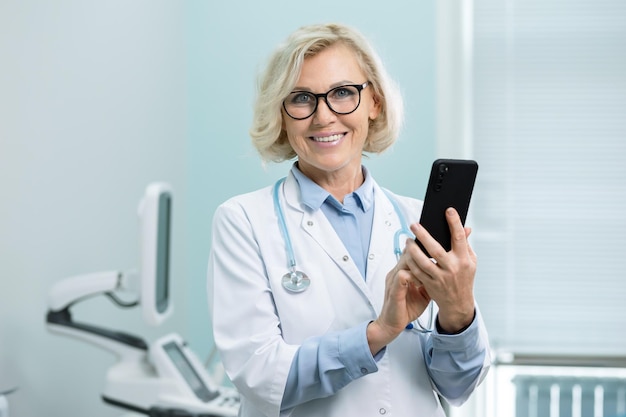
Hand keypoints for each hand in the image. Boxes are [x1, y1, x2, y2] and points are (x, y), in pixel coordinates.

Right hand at [367, 252, 431, 354]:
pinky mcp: (393, 288)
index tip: (438, 252)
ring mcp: (393, 279)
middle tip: (438, 259)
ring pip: (406, 260)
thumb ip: (429, 281)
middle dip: (424, 253)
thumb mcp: (422, 292)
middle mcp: (396, 272)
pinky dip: (414, 276)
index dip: (424, 251)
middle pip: (409, 252)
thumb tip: (444, 273)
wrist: (391, 324)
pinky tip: (421, 282)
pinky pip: (403, 275)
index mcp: (401, 272)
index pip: (411, 253)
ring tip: (431, 271)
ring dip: (420, 264)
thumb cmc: (406, 309)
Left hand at [407, 207, 476, 332]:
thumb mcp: (470, 261)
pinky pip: (417, 271)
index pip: (459, 238)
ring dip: (413, 250)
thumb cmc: (464, 278)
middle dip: (424, 235)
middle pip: (435, 249)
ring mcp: (440, 277)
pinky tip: (407, 254)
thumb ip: (465, 244)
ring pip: (422, 261)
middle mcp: (452, 268)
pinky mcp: (430, 284)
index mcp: (464, 260)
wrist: (458, 303)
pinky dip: (411, 262)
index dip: (454, 223)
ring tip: (408, 240)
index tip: (448, 210)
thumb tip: (465, 227)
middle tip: (414, 224)